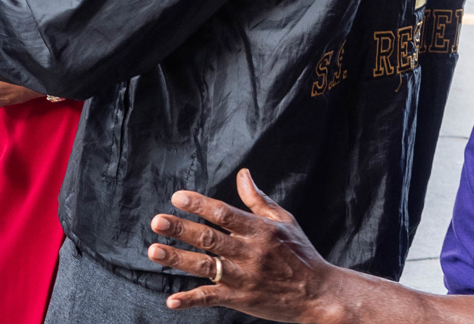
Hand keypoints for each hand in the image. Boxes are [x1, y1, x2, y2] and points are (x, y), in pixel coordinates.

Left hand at [145, 169, 340, 322]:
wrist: (320, 295)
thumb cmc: (301, 255)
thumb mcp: (284, 222)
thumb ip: (258, 200)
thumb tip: (243, 174)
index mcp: (260, 230)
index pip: (224, 214)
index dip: (200, 205)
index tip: (177, 197)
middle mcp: (250, 253)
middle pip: (210, 238)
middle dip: (181, 229)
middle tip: (157, 221)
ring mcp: (244, 277)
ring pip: (205, 267)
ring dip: (178, 259)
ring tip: (154, 251)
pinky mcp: (241, 299)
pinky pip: (212, 298)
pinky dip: (191, 300)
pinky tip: (172, 300)